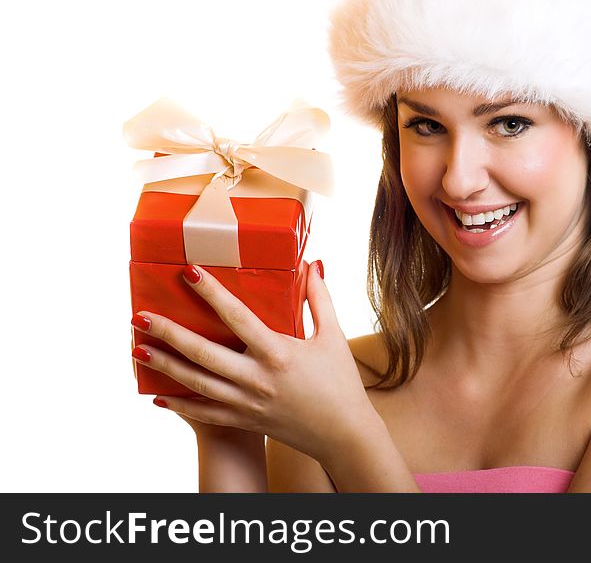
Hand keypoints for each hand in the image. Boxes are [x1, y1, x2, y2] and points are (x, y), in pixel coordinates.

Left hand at [130, 261, 376, 465]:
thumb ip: (320, 300)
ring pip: (196, 383)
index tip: (188, 273)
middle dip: (169, 333)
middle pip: (204, 353)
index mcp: (279, 353)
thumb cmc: (341, 383)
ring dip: (164, 366)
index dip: (211, 293)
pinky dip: (180, 405)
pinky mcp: (245, 420)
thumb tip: (314, 265)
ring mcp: (247, 403)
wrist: (343, 435)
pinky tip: (157, 396)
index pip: (238, 317)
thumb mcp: (333, 337)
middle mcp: (258, 379)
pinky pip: (205, 413)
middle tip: (140, 317)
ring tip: (137, 349)